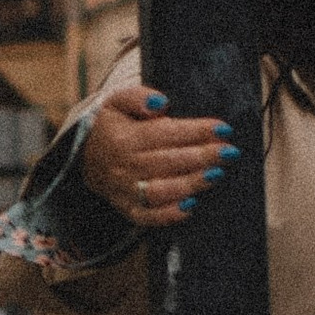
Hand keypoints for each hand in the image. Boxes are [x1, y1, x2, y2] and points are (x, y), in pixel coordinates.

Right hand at [80, 84, 236, 230]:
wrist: (83, 157)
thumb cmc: (111, 126)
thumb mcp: (117, 102)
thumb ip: (138, 97)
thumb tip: (161, 103)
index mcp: (124, 138)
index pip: (164, 133)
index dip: (195, 130)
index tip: (223, 128)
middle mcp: (124, 166)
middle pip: (167, 162)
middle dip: (202, 157)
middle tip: (230, 152)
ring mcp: (125, 191)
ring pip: (160, 191)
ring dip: (190, 184)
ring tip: (217, 174)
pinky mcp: (128, 209)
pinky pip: (148, 217)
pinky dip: (168, 215)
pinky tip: (191, 206)